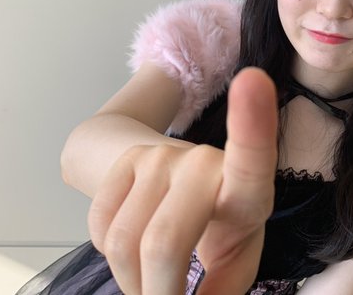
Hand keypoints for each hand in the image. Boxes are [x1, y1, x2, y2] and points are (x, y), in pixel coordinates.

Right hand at [88, 67, 278, 294]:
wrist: (174, 185)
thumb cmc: (218, 226)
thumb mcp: (234, 260)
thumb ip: (221, 288)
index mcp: (246, 190)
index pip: (251, 159)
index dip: (252, 122)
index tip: (253, 80)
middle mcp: (202, 162)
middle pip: (162, 244)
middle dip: (156, 293)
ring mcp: (159, 156)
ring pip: (122, 243)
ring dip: (131, 281)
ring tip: (153, 281)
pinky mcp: (125, 160)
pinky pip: (99, 229)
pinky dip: (111, 258)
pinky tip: (134, 250)